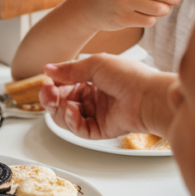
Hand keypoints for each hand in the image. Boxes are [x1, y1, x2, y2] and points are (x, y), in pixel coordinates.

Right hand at [40, 53, 175, 139]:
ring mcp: (96, 115)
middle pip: (62, 102)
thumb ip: (70, 69)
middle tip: (47, 93)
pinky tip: (72, 111)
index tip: (45, 82)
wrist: (149, 96)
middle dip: (51, 98)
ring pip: (67, 118)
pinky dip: (71, 122)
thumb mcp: (96, 65)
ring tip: (58, 102)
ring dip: (58, 110)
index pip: (64, 85)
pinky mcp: (101, 130)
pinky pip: (79, 130)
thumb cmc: (129, 76)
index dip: (53, 85)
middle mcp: (93, 98)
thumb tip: (47, 69)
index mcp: (92, 80)